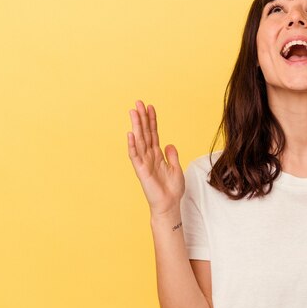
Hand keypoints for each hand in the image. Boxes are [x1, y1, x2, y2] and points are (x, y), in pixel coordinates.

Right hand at [127, 101, 184, 215]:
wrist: (169, 205)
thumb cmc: (171, 189)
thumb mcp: (176, 169)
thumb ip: (172, 156)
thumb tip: (169, 144)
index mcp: (157, 155)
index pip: (153, 134)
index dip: (152, 121)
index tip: (150, 107)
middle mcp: (149, 156)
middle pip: (145, 133)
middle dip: (142, 118)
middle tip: (138, 103)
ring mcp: (144, 162)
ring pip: (139, 140)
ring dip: (136, 126)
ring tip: (134, 112)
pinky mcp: (141, 171)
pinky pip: (135, 156)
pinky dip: (132, 145)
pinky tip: (130, 134)